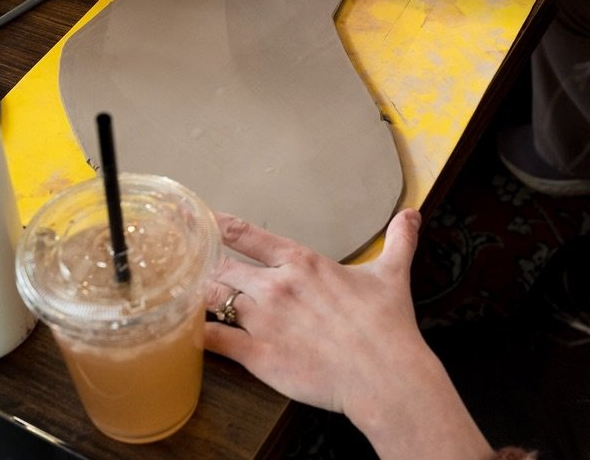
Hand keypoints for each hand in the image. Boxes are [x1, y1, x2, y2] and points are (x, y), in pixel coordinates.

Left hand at [204, 211, 492, 458]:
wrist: (386, 376)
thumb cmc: (388, 327)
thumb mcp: (392, 275)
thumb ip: (398, 240)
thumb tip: (412, 214)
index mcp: (302, 262)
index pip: (247, 235)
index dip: (219, 225)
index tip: (200, 219)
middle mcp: (276, 286)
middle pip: (222, 267)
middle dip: (204, 267)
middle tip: (185, 265)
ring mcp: (263, 320)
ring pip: (212, 298)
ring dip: (196, 296)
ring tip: (177, 294)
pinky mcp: (257, 355)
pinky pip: (213, 339)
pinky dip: (193, 333)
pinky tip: (180, 330)